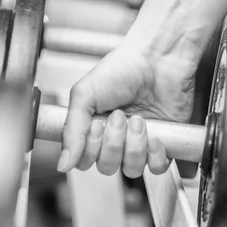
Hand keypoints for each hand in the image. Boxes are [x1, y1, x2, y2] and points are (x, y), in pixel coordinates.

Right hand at [57, 38, 197, 177]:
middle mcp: (114, 139)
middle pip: (107, 167)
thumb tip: (62, 165)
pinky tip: (154, 134)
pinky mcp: (163, 143)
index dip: (90, 149)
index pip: (84, 161)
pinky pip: (157, 167)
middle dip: (113, 142)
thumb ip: (71, 131)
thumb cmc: (122, 68)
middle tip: (118, 116)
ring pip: (131, 169)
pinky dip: (154, 154)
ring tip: (138, 119)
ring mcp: (138, 143)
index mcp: (92, 129)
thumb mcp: (84, 95)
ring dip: (134, 145)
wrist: (157, 58)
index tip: (96, 124)